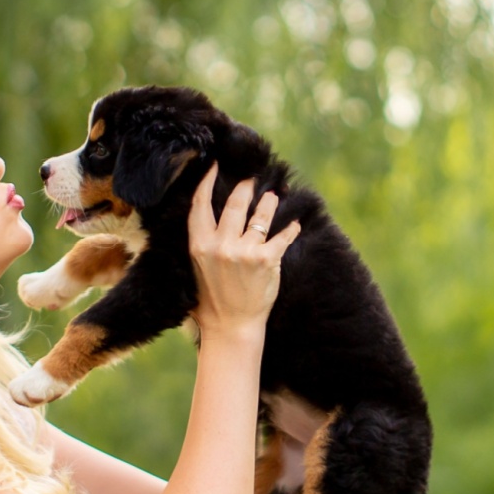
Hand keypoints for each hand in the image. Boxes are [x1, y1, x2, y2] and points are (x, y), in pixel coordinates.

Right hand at [188, 167, 300, 338]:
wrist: (231, 326)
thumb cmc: (212, 299)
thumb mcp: (197, 267)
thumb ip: (203, 241)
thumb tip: (210, 214)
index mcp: (199, 245)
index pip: (200, 204)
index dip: (207, 182)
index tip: (214, 166)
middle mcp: (220, 245)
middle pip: (235, 203)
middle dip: (246, 187)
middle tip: (252, 180)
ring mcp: (244, 252)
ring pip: (260, 214)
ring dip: (269, 202)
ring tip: (274, 196)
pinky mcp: (267, 260)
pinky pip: (282, 236)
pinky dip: (291, 229)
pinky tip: (295, 224)